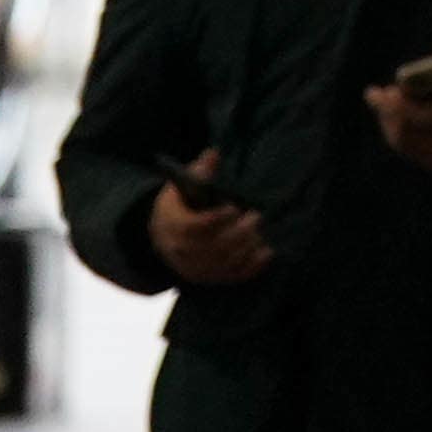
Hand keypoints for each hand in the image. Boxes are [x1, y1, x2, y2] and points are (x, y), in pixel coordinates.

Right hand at [147, 158, 270, 287]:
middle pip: (211, 248)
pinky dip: (251, 267)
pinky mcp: (209, 278)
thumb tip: (213, 154)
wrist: (164, 236)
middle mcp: (180, 252)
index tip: (233, 208)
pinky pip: (232, 277)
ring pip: (223, 264)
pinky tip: (267, 252)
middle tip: (256, 217)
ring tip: (260, 231)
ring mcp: (194, 268)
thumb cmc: (179, 205)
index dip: (214, 220)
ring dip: (246, 248)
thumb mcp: (181, 185)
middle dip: (237, 234)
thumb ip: (199, 171)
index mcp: (170, 225)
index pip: (191, 229)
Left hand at [367, 43, 431, 175]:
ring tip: (380, 101)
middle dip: (389, 112)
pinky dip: (393, 131)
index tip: (388, 91)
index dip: (405, 106)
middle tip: (376, 94)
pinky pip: (407, 150)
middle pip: (411, 132)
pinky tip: (388, 116)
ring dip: (388, 120)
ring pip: (404, 142)